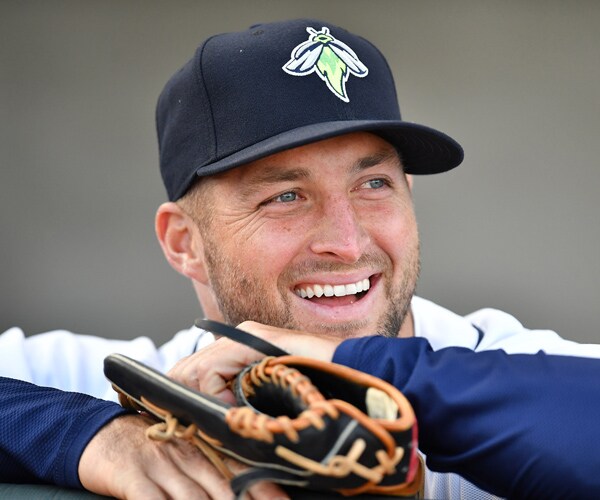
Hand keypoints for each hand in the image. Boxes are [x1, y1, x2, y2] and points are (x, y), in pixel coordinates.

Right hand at [79, 413, 286, 498]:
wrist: (98, 433)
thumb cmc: (147, 448)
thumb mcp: (179, 451)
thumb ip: (205, 472)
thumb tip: (234, 490)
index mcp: (201, 447)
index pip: (237, 468)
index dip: (261, 487)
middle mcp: (186, 455)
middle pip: (222, 487)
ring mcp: (161, 466)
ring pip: (193, 499)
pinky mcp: (133, 477)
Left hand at [168, 321, 341, 402]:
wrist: (348, 368)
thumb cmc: (314, 386)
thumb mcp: (268, 397)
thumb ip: (242, 399)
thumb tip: (212, 417)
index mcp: (239, 347)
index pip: (194, 370)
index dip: (194, 398)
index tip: (209, 421)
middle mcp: (238, 336)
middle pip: (187, 367)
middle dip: (194, 397)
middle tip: (214, 419)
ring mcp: (244, 335)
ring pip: (194, 368)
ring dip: (207, 397)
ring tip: (230, 413)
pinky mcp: (251, 338)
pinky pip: (211, 367)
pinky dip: (217, 392)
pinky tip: (237, 404)